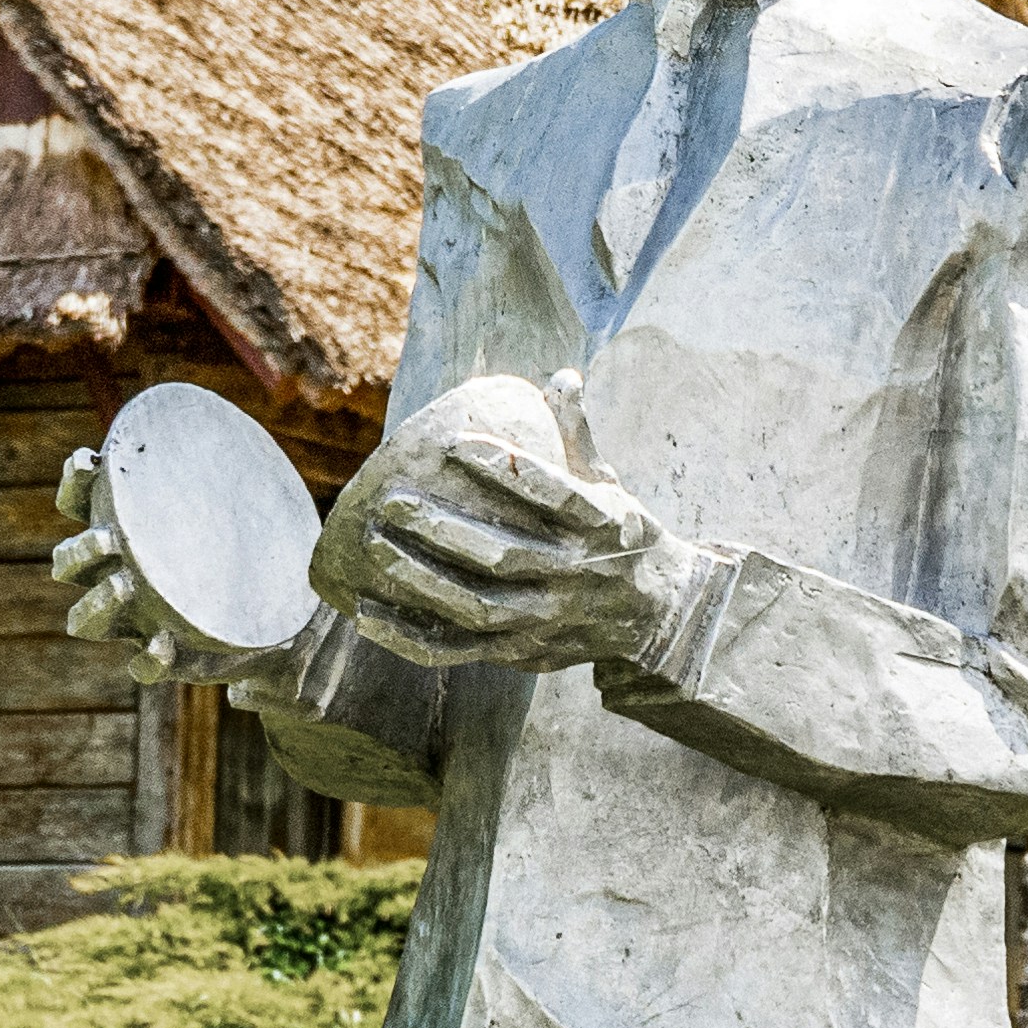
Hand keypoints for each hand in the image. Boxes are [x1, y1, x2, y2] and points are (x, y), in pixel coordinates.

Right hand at [52, 445, 293, 686]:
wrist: (291, 607)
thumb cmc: (256, 543)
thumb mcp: (249, 500)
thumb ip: (237, 468)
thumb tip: (238, 432)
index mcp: (132, 532)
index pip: (84, 504)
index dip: (77, 483)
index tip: (89, 460)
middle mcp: (123, 574)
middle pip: (70, 566)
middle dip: (78, 553)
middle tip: (107, 539)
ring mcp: (140, 617)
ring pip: (88, 619)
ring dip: (97, 604)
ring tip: (122, 586)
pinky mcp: (170, 657)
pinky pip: (144, 667)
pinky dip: (148, 658)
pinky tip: (163, 644)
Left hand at [316, 373, 706, 672]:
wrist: (659, 614)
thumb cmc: (623, 534)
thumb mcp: (612, 485)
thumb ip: (577, 436)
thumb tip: (561, 375)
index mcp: (601, 525)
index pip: (552, 494)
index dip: (504, 469)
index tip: (453, 442)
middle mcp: (575, 576)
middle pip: (502, 555)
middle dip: (442, 529)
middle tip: (392, 501)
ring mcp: (549, 620)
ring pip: (475, 606)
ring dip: (420, 578)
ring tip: (376, 544)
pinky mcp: (525, 652)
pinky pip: (460, 650)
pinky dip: (411, 637)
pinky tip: (368, 612)